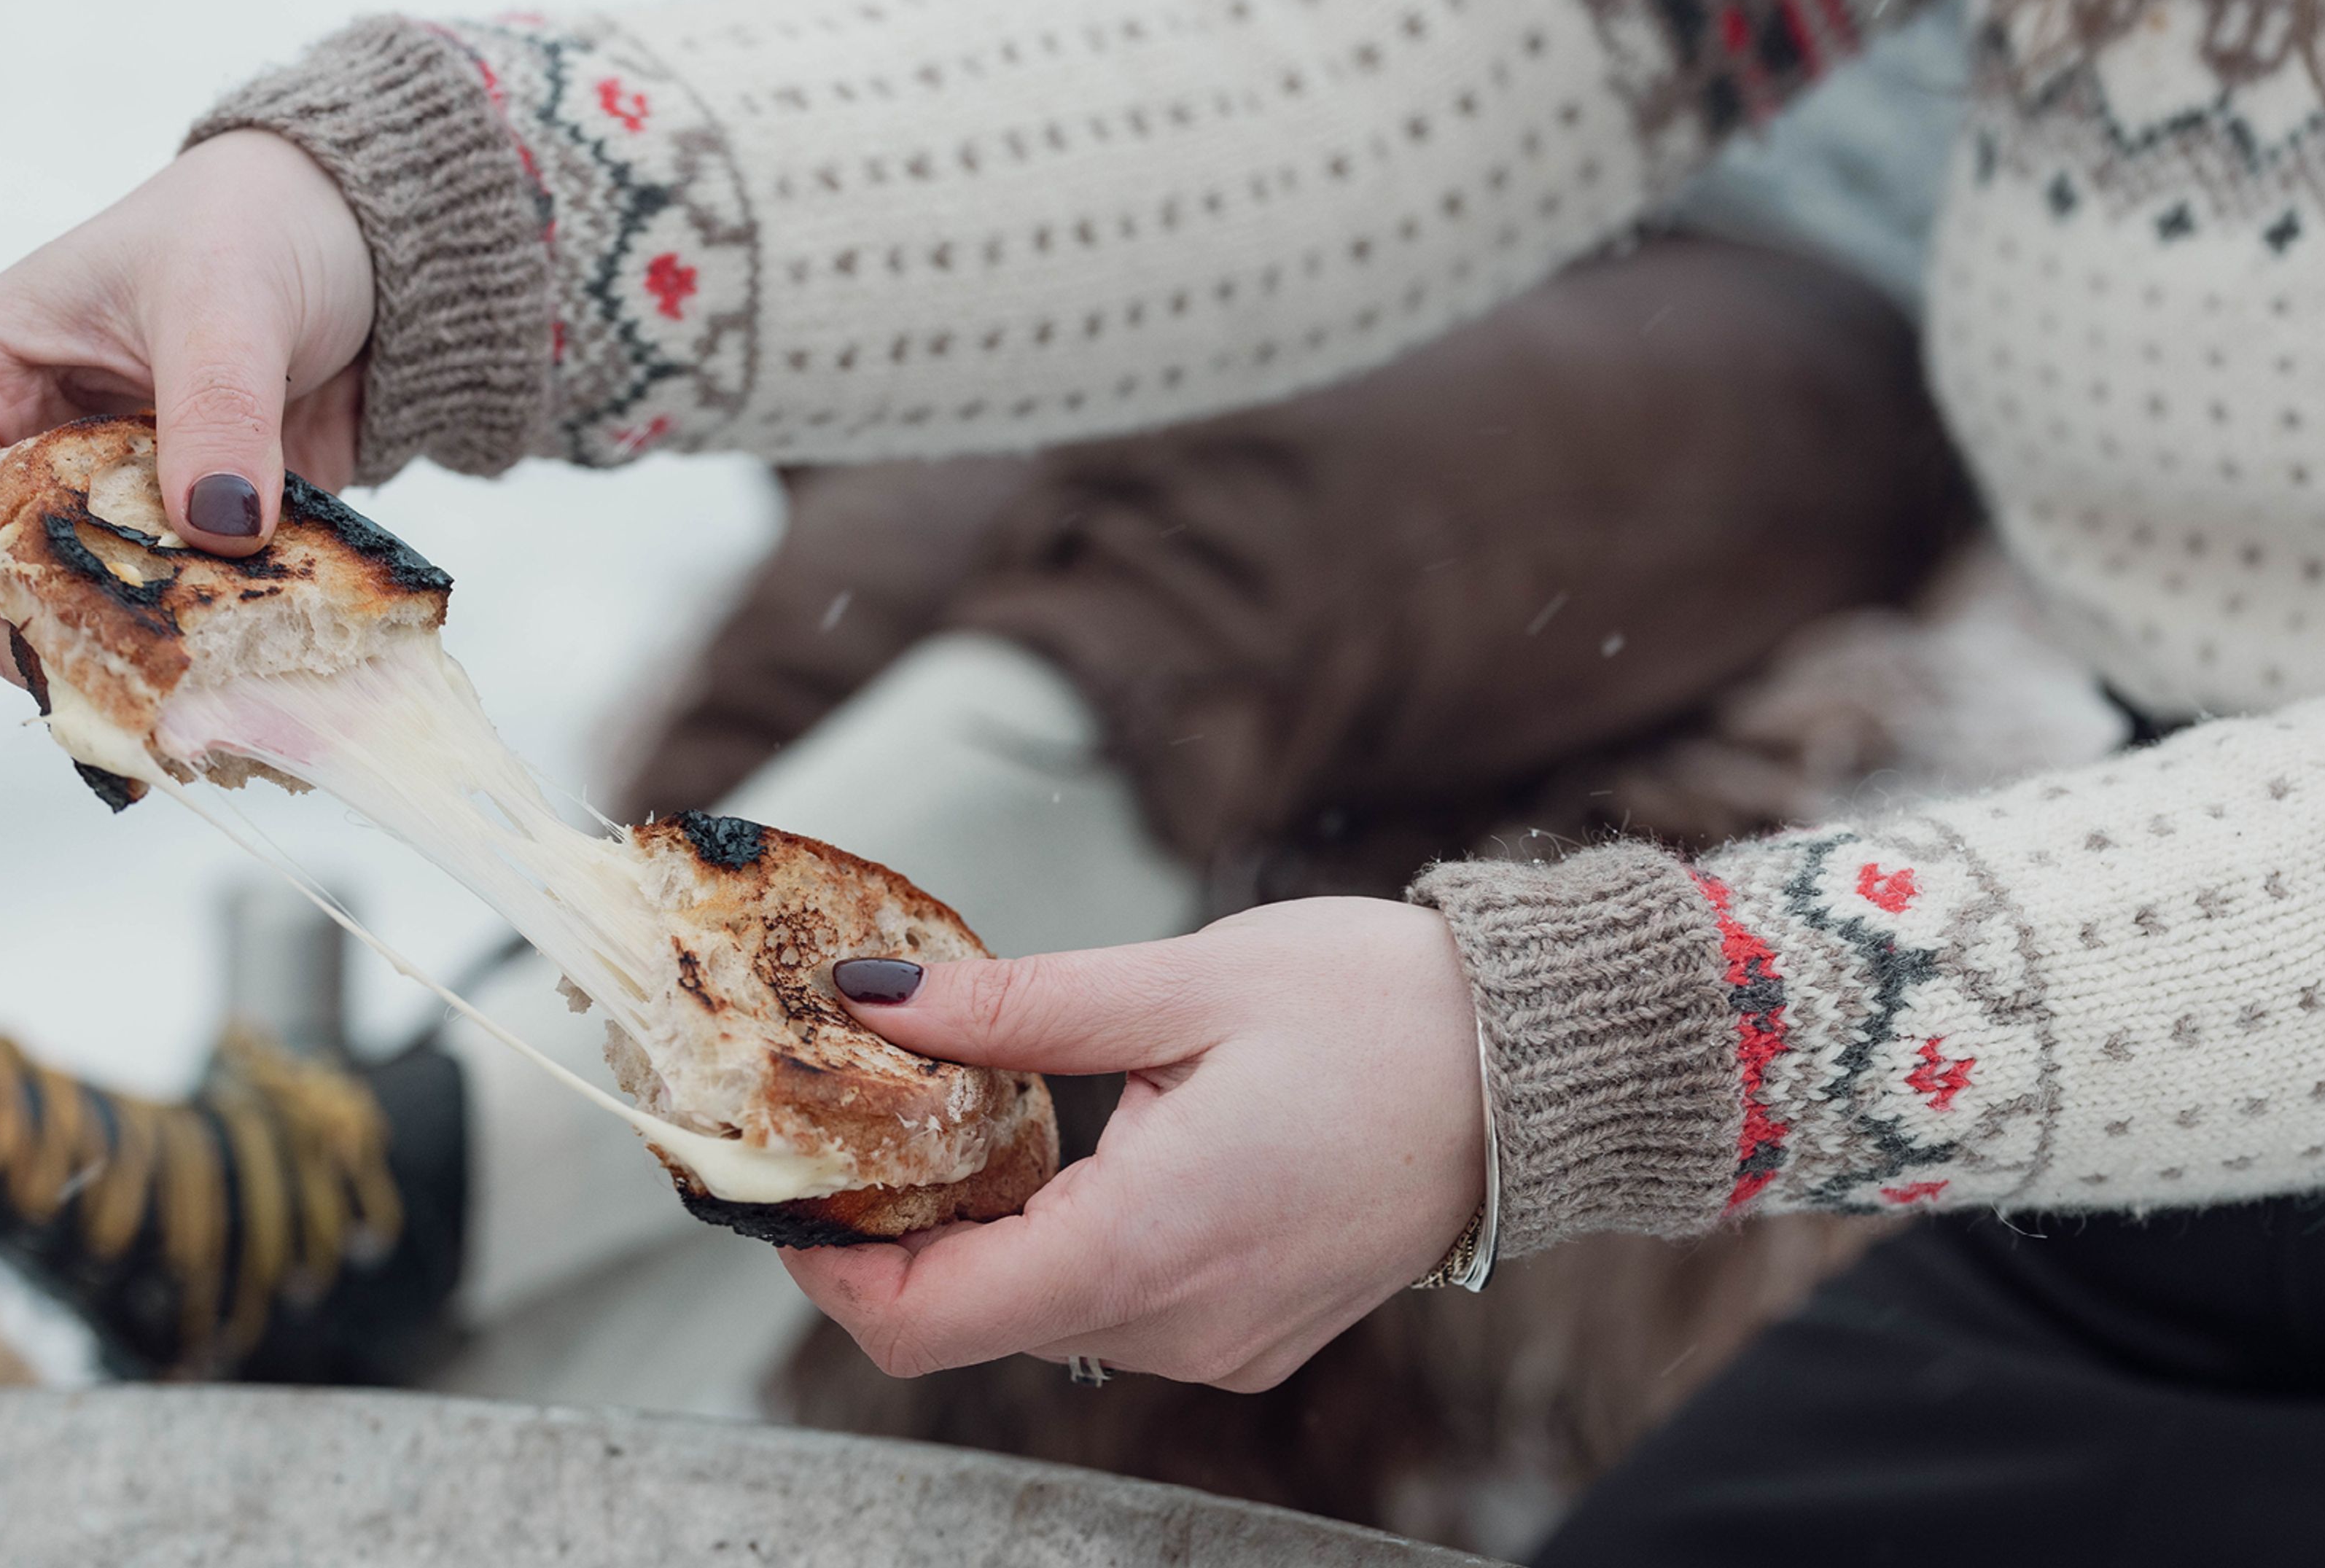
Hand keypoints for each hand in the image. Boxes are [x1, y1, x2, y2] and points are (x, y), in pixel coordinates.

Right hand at [0, 129, 373, 677]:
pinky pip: (162, 617)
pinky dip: (207, 642)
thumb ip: (217, 408)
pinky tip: (264, 657)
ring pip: (76, 622)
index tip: (95, 660)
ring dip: (150, 654)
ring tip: (229, 679)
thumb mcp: (229, 298)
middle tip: (177, 691)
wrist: (341, 238)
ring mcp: (77, 502)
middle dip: (77, 647)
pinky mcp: (154, 537)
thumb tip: (217, 524)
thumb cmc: (249, 230)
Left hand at [789, 897, 1484, 1392]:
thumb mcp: (1181, 982)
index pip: (921, 1319)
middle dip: (898, 1228)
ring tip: (972, 1110)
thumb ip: (1012, 1009)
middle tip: (862, 1111)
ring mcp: (1220, 1342)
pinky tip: (1075, 1148)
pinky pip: (1115, 1308)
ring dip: (985, 1228)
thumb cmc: (1379, 1010)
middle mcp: (1176, 1325)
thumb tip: (871, 1004)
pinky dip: (1064, 1240)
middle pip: (969, 1318)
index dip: (828, 1264)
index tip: (786, 1186)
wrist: (1538, 1066)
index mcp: (1144, 1246)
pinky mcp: (1253, 1332)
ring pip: (1039, 1313)